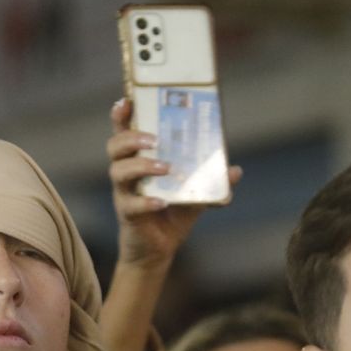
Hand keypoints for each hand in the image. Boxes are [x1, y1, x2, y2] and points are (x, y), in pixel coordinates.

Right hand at [106, 97, 243, 273]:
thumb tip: (235, 170)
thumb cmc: (173, 213)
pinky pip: (131, 205)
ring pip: (119, 172)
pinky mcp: (127, 215)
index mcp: (138, 159)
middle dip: (131, 137)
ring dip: (141, 165)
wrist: (159, 250)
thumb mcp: (197, 192)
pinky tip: (162, 202)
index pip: (124, 131)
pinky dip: (147, 202)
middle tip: (154, 139)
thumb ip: (212, 179)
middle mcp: (126, 173)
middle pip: (115, 147)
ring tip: (165, 167)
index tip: (127, 101)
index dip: (121, 115)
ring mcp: (124, 193)